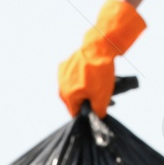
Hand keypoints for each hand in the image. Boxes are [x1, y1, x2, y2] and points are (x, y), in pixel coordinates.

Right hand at [58, 0, 145, 117]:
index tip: (97, 108)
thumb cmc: (99, 72)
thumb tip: (97, 117)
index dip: (87, 113)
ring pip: (74, 88)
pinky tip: (93, 76)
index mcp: (67, 96)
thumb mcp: (102, 98)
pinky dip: (82, 78)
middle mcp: (61, 86)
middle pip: (74, 100)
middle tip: (101, 97)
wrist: (99, 48)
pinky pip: (73, 77)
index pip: (75, 113)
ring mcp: (62, 74)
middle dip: (87, 100)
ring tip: (99, 85)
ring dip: (85, 90)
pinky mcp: (66, 64)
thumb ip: (98, 112)